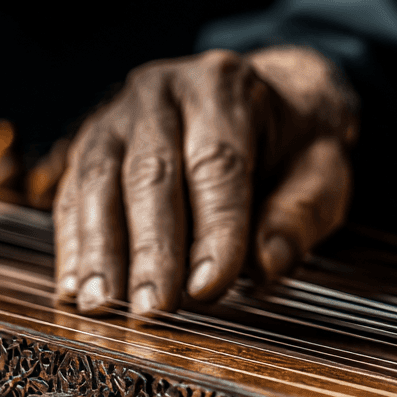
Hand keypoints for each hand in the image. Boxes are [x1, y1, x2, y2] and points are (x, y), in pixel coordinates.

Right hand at [54, 46, 356, 313]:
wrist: (265, 98)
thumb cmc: (293, 144)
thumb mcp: (322, 169)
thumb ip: (302, 212)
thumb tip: (269, 263)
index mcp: (225, 87)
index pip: (217, 164)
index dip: (214, 230)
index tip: (210, 287)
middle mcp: (162, 91)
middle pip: (151, 174)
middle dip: (151, 249)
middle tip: (153, 309)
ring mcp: (118, 115)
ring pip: (99, 183)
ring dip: (99, 251)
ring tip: (102, 306)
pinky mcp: (91, 145)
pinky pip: (74, 195)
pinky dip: (73, 246)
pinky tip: (74, 290)